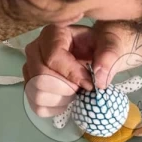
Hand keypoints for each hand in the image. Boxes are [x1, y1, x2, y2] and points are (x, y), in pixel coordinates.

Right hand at [23, 22, 140, 116]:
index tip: (90, 84)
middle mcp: (35, 49)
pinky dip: (55, 108)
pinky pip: (37, 106)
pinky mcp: (30, 85)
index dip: (73, 75)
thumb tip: (99, 79)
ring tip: (75, 92)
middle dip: (66, 89)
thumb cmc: (100, 45)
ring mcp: (29, 68)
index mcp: (53, 33)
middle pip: (40, 78)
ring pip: (37, 94)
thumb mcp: (111, 44)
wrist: (95, 52)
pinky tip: (67, 99)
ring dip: (61, 99)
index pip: (53, 58)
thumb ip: (109, 56)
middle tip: (82, 88)